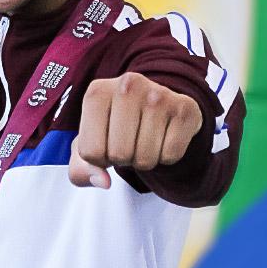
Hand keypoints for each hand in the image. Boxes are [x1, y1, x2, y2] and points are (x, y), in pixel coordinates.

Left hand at [69, 72, 202, 188]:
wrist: (156, 105)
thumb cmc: (115, 126)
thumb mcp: (89, 144)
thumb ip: (81, 170)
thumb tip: (103, 182)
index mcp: (97, 92)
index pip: (91, 153)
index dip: (99, 160)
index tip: (107, 143)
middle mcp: (128, 85)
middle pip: (120, 155)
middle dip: (123, 160)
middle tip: (129, 143)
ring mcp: (159, 94)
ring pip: (146, 158)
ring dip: (144, 160)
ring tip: (144, 139)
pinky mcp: (185, 108)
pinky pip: (170, 156)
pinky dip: (166, 157)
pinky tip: (163, 137)